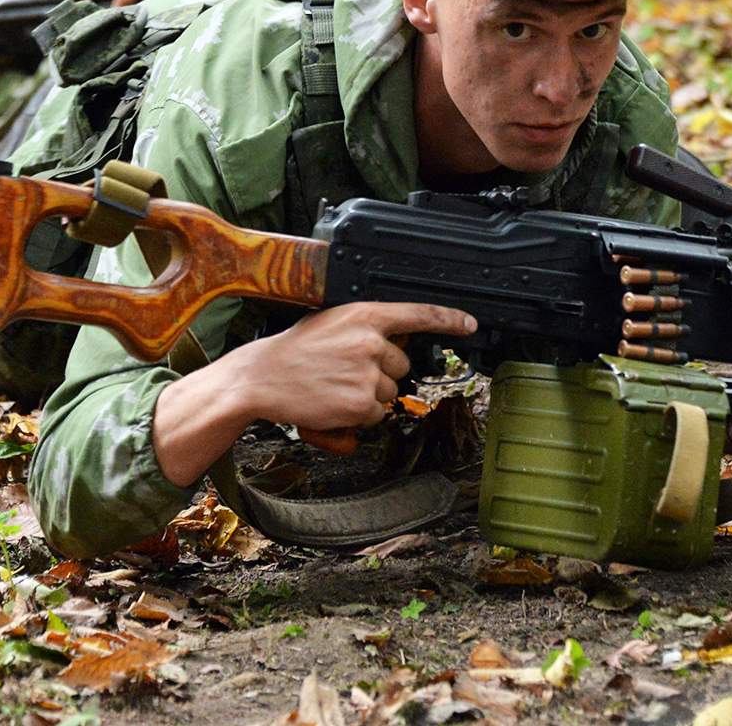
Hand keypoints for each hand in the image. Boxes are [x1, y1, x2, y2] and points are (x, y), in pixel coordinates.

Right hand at [231, 301, 477, 431]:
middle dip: (379, 374)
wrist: (261, 378)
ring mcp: (369, 373)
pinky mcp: (362, 403)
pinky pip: (377, 416)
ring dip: (368, 397)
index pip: (418, 314)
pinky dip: (359, 417)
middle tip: (343, 372)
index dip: (449, 319)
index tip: (470, 324)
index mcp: (364, 314)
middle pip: (402, 366)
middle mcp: (372, 341)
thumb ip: (364, 330)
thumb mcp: (331, 324)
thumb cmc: (293, 352)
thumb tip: (392, 346)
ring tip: (334, 388)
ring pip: (390, 394)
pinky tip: (333, 405)